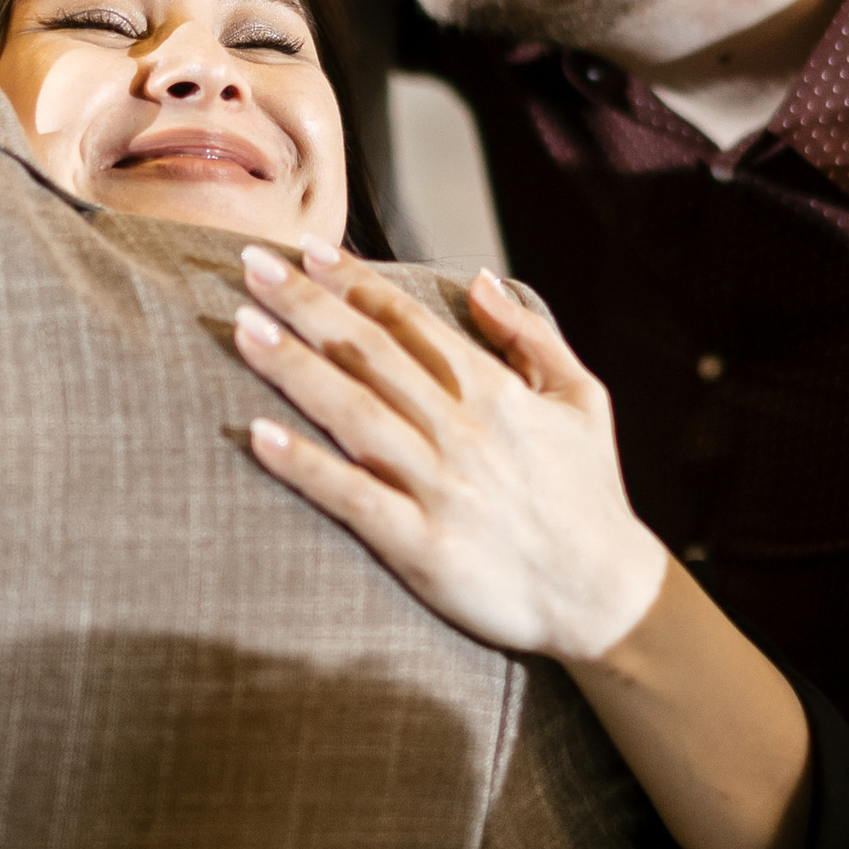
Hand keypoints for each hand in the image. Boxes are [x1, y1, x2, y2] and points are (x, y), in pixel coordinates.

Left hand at [234, 246, 665, 662]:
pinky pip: (352, 497)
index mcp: (495, 392)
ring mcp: (438, 487)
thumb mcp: (581, 398)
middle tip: (251, 265)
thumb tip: (481, 279)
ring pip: (352, 413)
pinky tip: (259, 437)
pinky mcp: (421, 546)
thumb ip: (530, 335)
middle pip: (368, 354)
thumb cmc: (589, 494)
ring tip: (244, 327)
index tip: (307, 250)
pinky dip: (304, 466)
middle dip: (306, 304)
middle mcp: (461, 430)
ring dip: (293, 368)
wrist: (604, 598)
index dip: (354, 282)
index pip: (409, 322)